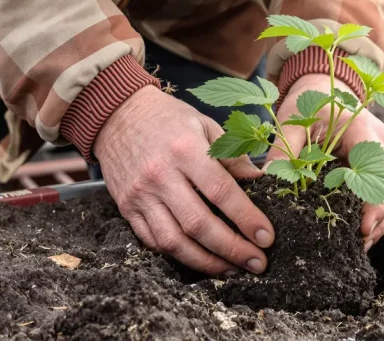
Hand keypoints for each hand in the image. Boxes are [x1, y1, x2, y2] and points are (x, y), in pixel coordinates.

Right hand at [95, 86, 275, 276]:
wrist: (117, 115)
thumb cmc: (167, 118)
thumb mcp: (205, 125)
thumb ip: (232, 155)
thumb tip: (260, 181)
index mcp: (185, 150)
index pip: (221, 192)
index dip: (246, 218)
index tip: (266, 238)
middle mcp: (161, 175)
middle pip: (199, 224)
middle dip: (232, 248)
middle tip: (256, 262)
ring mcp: (140, 194)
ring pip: (174, 241)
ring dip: (206, 261)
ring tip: (231, 268)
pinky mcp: (126, 208)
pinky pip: (153, 241)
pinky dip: (178, 254)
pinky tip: (200, 258)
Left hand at [265, 74, 383, 251]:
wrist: (322, 84)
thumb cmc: (307, 99)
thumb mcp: (292, 119)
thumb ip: (284, 149)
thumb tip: (268, 181)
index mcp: (363, 130)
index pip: (379, 170)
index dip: (374, 202)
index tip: (363, 228)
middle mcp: (380, 143)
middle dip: (377, 219)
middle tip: (360, 245)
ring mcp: (381, 155)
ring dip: (378, 220)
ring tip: (360, 246)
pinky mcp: (374, 165)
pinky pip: (381, 191)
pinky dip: (372, 212)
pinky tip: (358, 232)